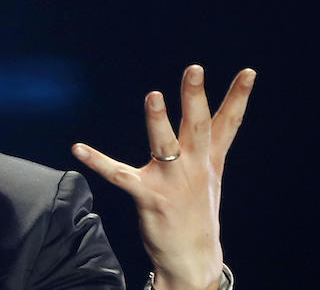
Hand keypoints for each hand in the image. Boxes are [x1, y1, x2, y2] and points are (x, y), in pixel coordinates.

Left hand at [71, 65, 254, 289]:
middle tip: (194, 69)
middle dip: (195, 97)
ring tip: (153, 96)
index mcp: (210, 159)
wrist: (192, 256)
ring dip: (158, 120)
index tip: (248, 71)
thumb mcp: (211, 175)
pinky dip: (96, 160)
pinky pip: (118, 174)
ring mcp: (172, 181)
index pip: (228, 122)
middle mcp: (195, 166)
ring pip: (164, 144)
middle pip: (198, 125)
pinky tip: (77, 148)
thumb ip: (211, 145)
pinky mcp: (148, 196)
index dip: (239, 96)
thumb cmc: (197, 210)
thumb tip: (218, 118)